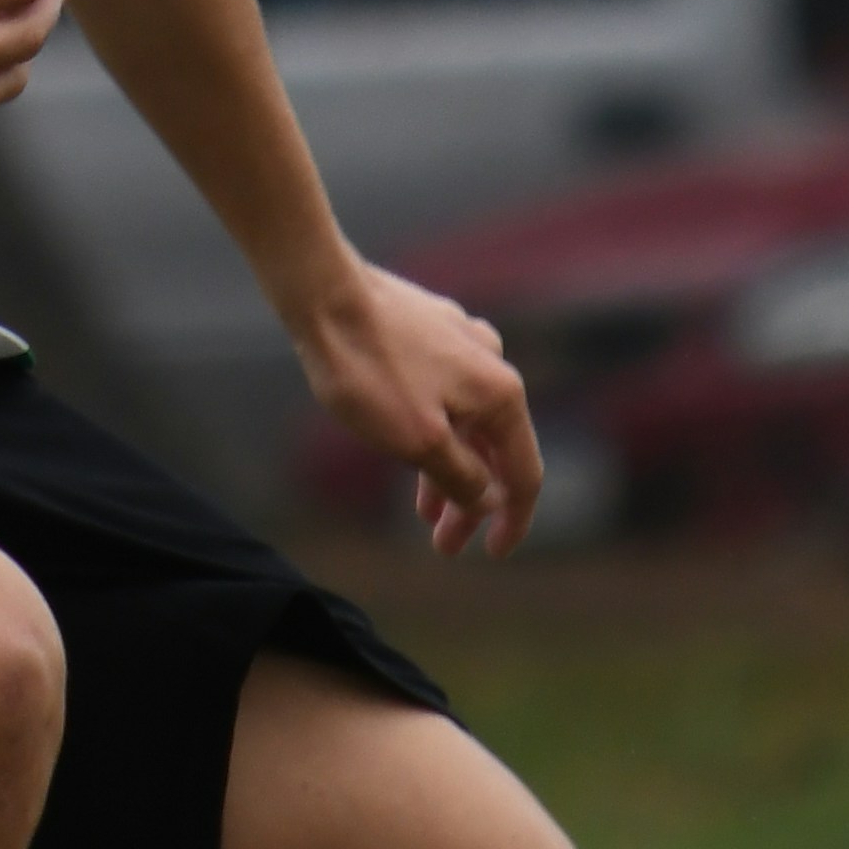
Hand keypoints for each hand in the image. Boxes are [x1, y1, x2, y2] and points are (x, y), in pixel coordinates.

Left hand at [290, 258, 540, 557]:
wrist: (323, 294)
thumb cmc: (368, 370)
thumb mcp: (418, 442)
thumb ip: (462, 478)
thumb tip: (492, 501)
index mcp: (501, 394)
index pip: (525, 473)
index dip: (513, 521)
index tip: (492, 554)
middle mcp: (492, 364)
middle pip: (494, 450)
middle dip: (471, 503)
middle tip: (442, 544)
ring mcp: (461, 342)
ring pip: (467, 422)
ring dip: (450, 470)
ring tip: (423, 510)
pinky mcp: (430, 330)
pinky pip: (446, 395)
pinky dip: (435, 432)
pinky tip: (408, 446)